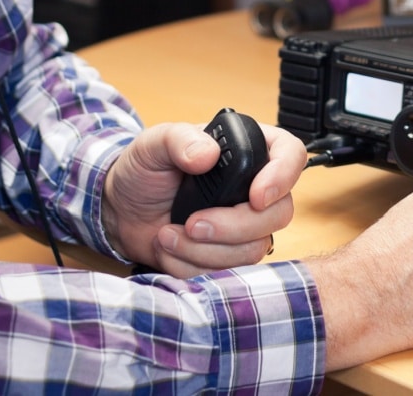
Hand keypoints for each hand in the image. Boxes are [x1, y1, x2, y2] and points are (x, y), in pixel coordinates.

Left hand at [102, 121, 305, 275]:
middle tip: (194, 223)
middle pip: (278, 214)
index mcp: (247, 149)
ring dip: (205, 249)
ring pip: (253, 249)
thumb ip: (179, 139)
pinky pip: (227, 271)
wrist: (121, 210)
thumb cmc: (143, 170)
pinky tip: (170, 246)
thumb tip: (207, 154)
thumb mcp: (154, 143)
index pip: (290, 156)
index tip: (256, 197)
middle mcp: (253, 187)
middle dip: (233, 226)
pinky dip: (192, 264)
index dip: (282, 178)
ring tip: (169, 233)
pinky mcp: (228, 255)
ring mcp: (244, 225)